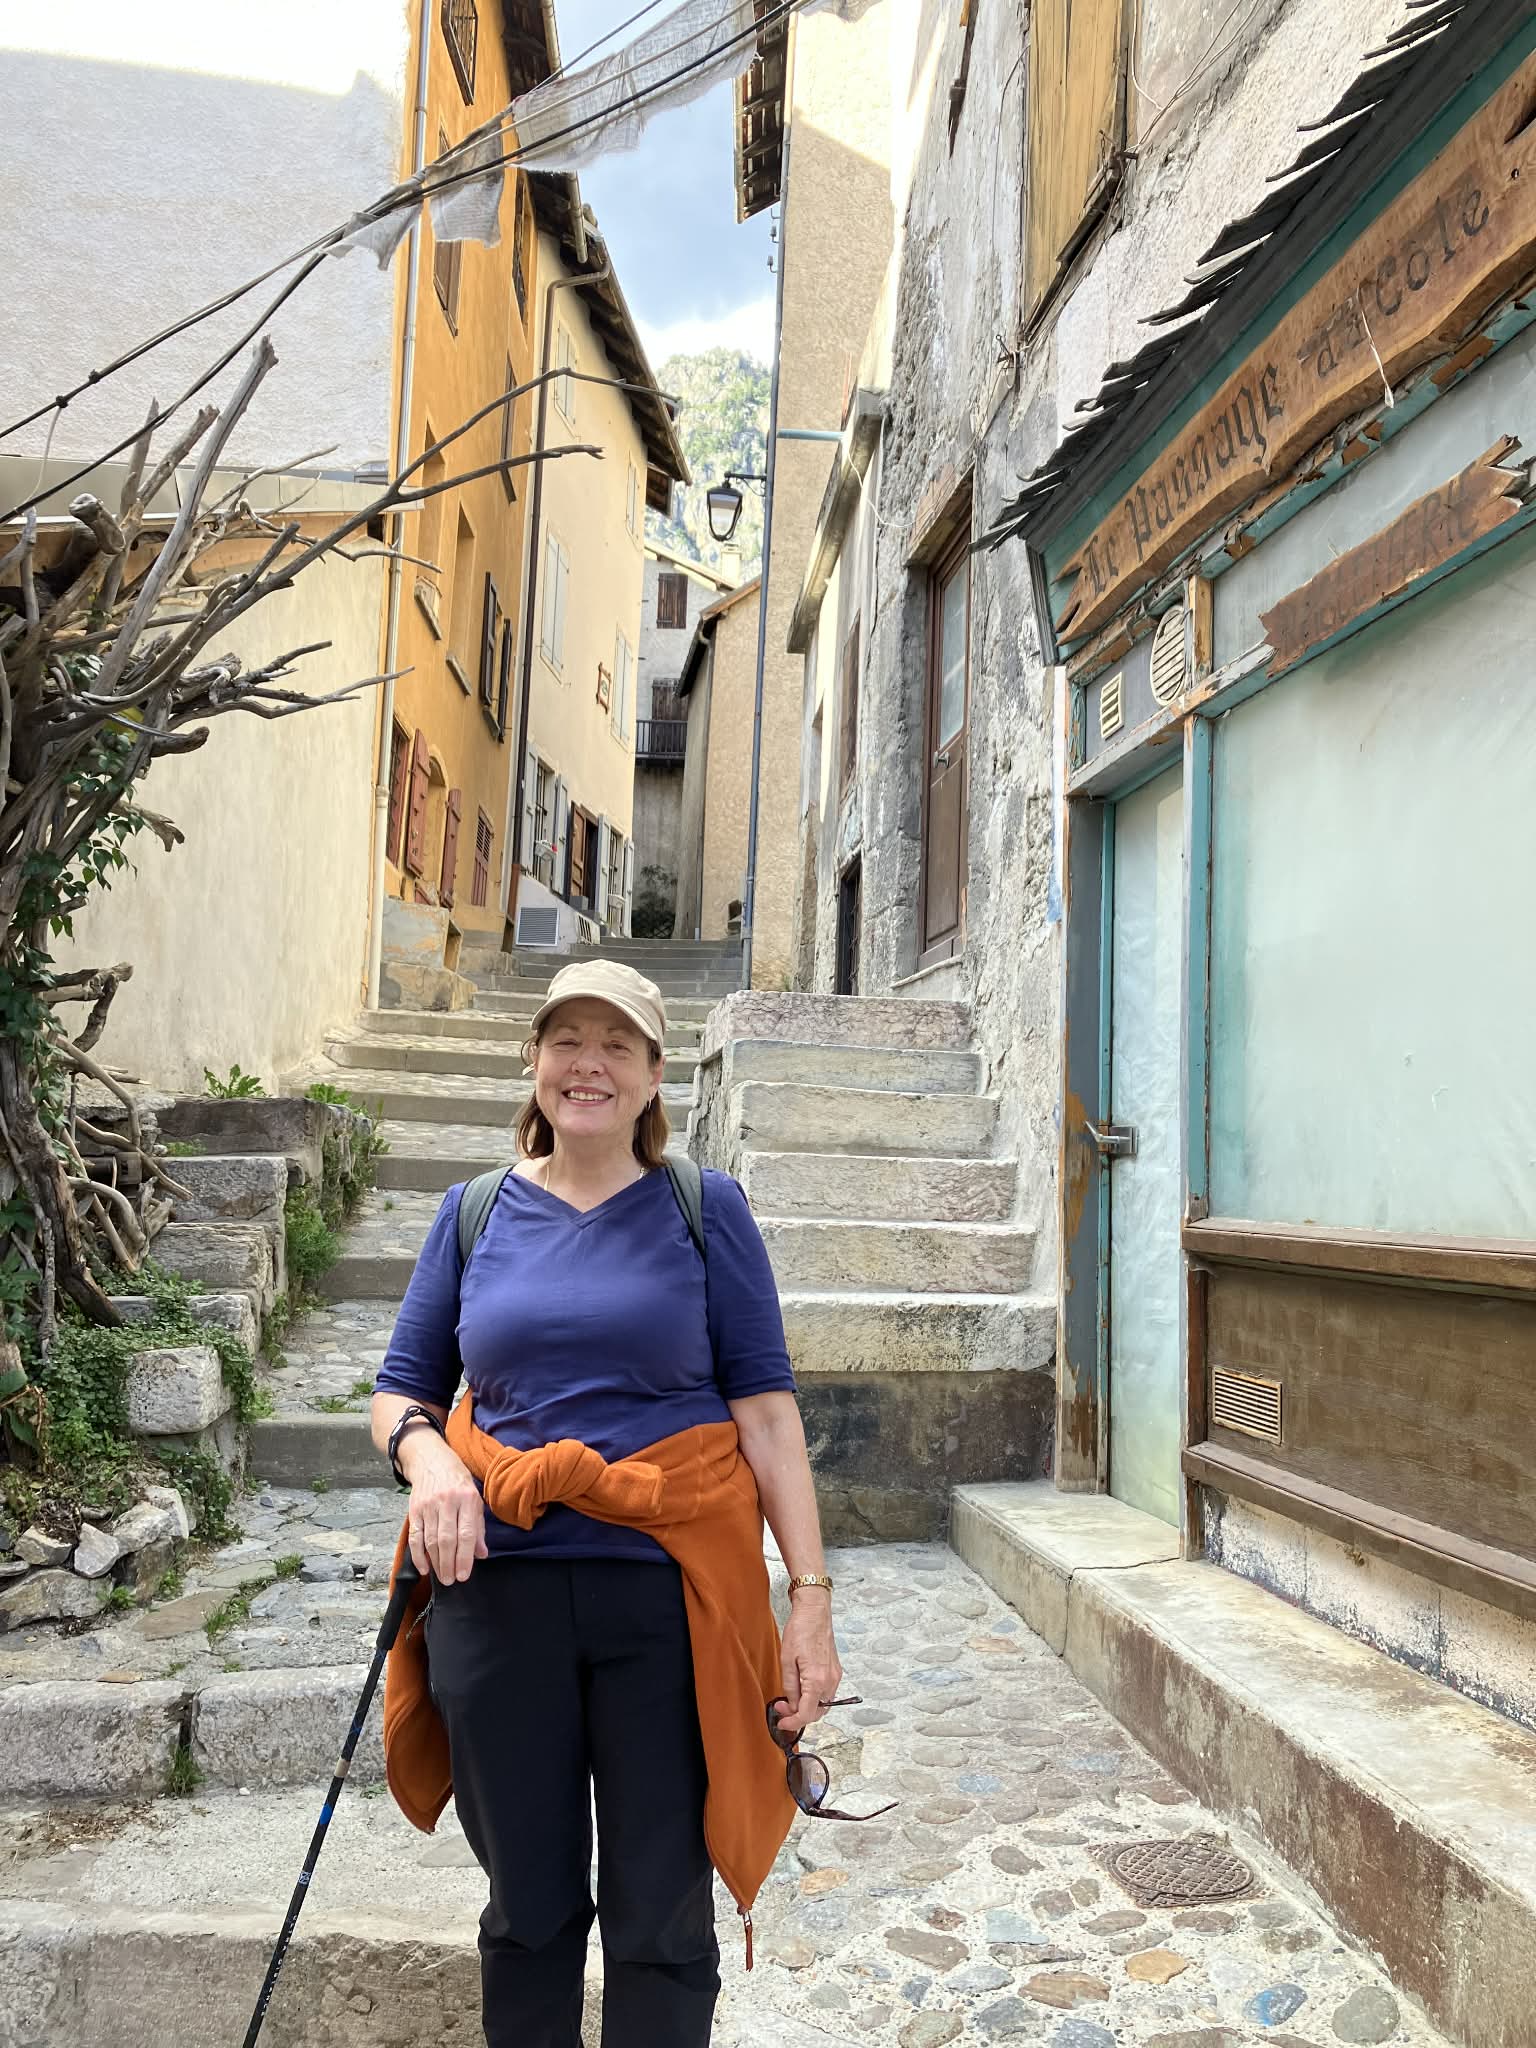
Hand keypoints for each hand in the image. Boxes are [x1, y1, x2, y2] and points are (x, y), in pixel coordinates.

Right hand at [401, 1433, 487, 1582]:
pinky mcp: (414, 1510)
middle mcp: (447, 1501)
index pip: (466, 1533)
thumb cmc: (457, 1482)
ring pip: (431, 1540)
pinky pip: (415, 1536)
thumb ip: (478, 1528)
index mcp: (467, 1498)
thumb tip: (481, 1554)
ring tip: (443, 1576)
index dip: (465, 1557)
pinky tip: (424, 1567)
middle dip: (449, 1564)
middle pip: (447, 1539)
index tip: (464, 1575)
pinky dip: (418, 1554)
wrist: (432, 1460)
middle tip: (452, 1580)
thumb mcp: (474, 1499)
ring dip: (436, 1562)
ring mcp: (428, 1505)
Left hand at [775, 1591, 841, 1736]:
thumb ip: (790, 1686)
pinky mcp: (835, 1671)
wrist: (815, 1611)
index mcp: (817, 1681)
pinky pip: (826, 1694)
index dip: (792, 1722)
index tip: (782, 1723)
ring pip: (823, 1705)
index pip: (807, 1714)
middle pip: (817, 1713)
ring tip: (790, 1699)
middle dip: (798, 1716)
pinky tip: (802, 1691)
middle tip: (781, 1708)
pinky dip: (815, 1698)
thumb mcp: (787, 1660)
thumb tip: (791, 1704)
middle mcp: (830, 1681)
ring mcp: (835, 1676)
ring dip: (807, 1708)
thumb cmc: (801, 1630)